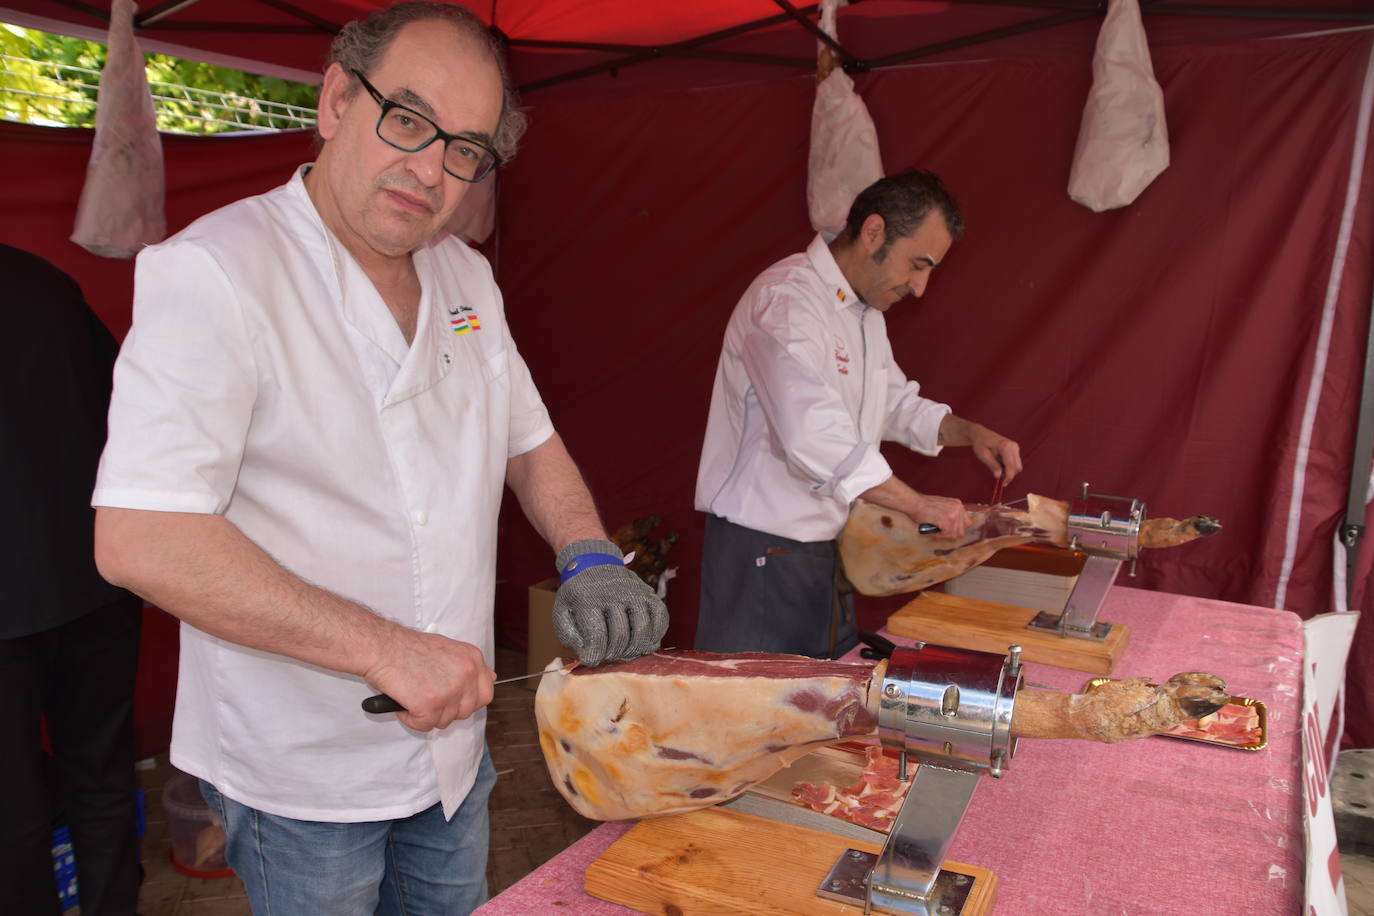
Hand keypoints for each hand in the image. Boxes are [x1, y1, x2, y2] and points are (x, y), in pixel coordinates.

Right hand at [364, 632, 494, 731]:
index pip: (486, 693)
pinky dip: (411, 718)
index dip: (469, 701)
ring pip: (444, 720)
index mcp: (472, 659)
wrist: (382, 646)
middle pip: (466, 711)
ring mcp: (450, 690)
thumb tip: (491, 678)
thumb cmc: (407, 648)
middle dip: (446, 710)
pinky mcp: (430, 705)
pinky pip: (425, 725)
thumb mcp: (449, 649)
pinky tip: (403, 701)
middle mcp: (466, 674)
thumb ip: (467, 666)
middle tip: (427, 697)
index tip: (454, 701)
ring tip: (412, 694)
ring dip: (426, 714)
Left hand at [552, 539, 668, 666]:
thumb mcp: (562, 611)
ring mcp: (634, 592)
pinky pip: (661, 618)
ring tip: (625, 653)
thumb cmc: (577, 595)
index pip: (596, 636)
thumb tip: (588, 656)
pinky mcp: (649, 593)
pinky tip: (644, 642)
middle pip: (620, 636)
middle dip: (613, 654)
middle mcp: (613, 594)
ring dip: (635, 649)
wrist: (594, 563)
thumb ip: (570, 636)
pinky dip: (656, 635)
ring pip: (643, 629)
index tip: (591, 660)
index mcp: (587, 599)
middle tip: (608, 656)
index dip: (594, 655)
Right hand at [907, 493, 969, 538]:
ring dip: (944, 534)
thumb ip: (950, 513)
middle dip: (950, 533)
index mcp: (958, 504)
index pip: (966, 522)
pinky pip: (947, 534)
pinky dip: (939, 534)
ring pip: (954, 534)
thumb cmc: (924, 505)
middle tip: (940, 530)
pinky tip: (933, 528)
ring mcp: (954, 514)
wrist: (914, 503)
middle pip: (961, 530)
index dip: (957, 528)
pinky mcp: (948, 521)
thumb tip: (954, 526)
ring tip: (935, 528)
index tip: (948, 529)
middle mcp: (959, 508)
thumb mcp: (942, 506)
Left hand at [967, 425, 1021, 485]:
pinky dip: (1008, 467)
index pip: (1011, 467)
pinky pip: (1015, 463)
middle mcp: (1014, 446)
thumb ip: (992, 466)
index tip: (1003, 484)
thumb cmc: (980, 443)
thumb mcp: (983, 456)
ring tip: (997, 468)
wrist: (980, 434)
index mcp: (1006, 447)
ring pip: (1017, 466)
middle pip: (1017, 468)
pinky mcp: (1015, 450)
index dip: (1008, 477)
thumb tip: (998, 477)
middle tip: (998, 477)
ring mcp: (1015, 447)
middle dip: (1009, 475)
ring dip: (1009, 471)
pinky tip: (999, 464)